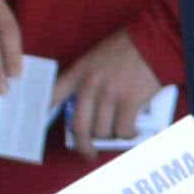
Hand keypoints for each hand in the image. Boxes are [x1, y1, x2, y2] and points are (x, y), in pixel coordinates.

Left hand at [51, 28, 155, 150]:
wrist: (152, 41)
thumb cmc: (126, 47)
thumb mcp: (95, 58)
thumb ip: (87, 79)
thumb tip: (88, 106)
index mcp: (78, 73)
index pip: (52, 96)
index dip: (45, 114)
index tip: (41, 125)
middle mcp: (89, 86)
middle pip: (79, 126)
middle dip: (83, 145)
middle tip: (88, 152)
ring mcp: (109, 95)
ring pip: (102, 131)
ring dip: (110, 138)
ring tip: (117, 136)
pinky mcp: (130, 101)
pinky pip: (123, 129)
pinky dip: (127, 135)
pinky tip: (132, 132)